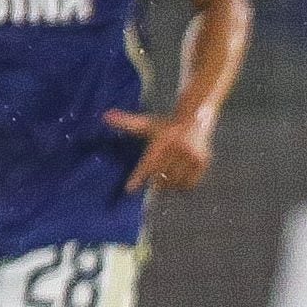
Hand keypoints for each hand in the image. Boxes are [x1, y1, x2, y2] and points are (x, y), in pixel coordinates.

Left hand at [102, 101, 217, 193]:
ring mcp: (191, 156)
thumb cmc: (166, 125)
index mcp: (162, 140)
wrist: (195, 119)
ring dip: (169, 185)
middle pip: (161, 176)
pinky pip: (190, 182)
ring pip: (176, 181)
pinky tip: (179, 181)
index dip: (138, 178)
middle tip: (154, 182)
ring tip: (166, 181)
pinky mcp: (202, 162)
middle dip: (156, 182)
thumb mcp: (146, 124)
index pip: (148, 163)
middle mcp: (178, 149)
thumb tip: (104, 116)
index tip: (129, 190)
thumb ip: (126, 122)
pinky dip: (183, 185)